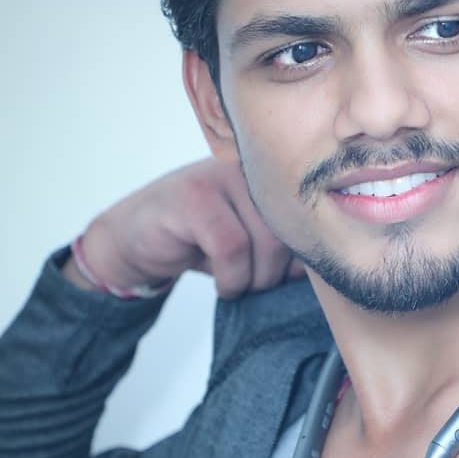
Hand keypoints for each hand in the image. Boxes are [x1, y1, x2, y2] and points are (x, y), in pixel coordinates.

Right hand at [69, 158, 302, 299]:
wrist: (134, 239)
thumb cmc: (199, 243)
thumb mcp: (251, 244)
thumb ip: (285, 245)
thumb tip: (324, 265)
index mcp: (270, 179)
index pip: (309, 218)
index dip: (303, 258)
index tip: (288, 278)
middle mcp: (249, 171)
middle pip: (290, 231)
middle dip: (276, 273)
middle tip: (255, 287)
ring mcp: (220, 178)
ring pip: (265, 240)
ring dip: (253, 279)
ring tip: (236, 285)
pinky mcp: (193, 197)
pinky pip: (231, 247)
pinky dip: (230, 277)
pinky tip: (222, 284)